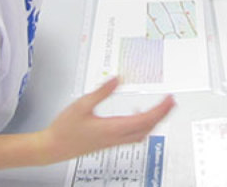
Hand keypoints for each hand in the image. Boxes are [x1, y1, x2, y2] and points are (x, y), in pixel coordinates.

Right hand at [38, 77, 174, 163]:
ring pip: (142, 134)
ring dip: (154, 121)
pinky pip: (133, 136)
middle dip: (163, 115)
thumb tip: (117, 79)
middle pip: (148, 128)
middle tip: (172, 102)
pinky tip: (138, 116)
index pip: (145, 119)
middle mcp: (116, 137)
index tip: (169, 99)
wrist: (54, 147)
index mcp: (112, 128)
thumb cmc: (65, 129)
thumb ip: (102, 92)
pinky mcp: (109, 142)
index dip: (160, 109)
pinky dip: (142, 126)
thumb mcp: (82, 104)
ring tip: (160, 108)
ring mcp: (113, 141)